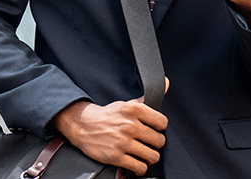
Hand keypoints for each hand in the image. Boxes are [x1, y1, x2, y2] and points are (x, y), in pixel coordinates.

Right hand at [51, 98, 167, 174]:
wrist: (83, 125)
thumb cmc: (107, 116)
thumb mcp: (126, 103)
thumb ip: (146, 99)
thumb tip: (167, 82)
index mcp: (133, 109)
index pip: (162, 122)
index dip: (159, 128)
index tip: (153, 129)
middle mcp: (129, 125)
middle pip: (159, 141)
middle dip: (155, 144)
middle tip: (148, 143)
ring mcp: (122, 142)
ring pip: (152, 156)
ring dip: (150, 157)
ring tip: (144, 154)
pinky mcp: (116, 157)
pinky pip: (140, 167)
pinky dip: (140, 168)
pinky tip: (136, 162)